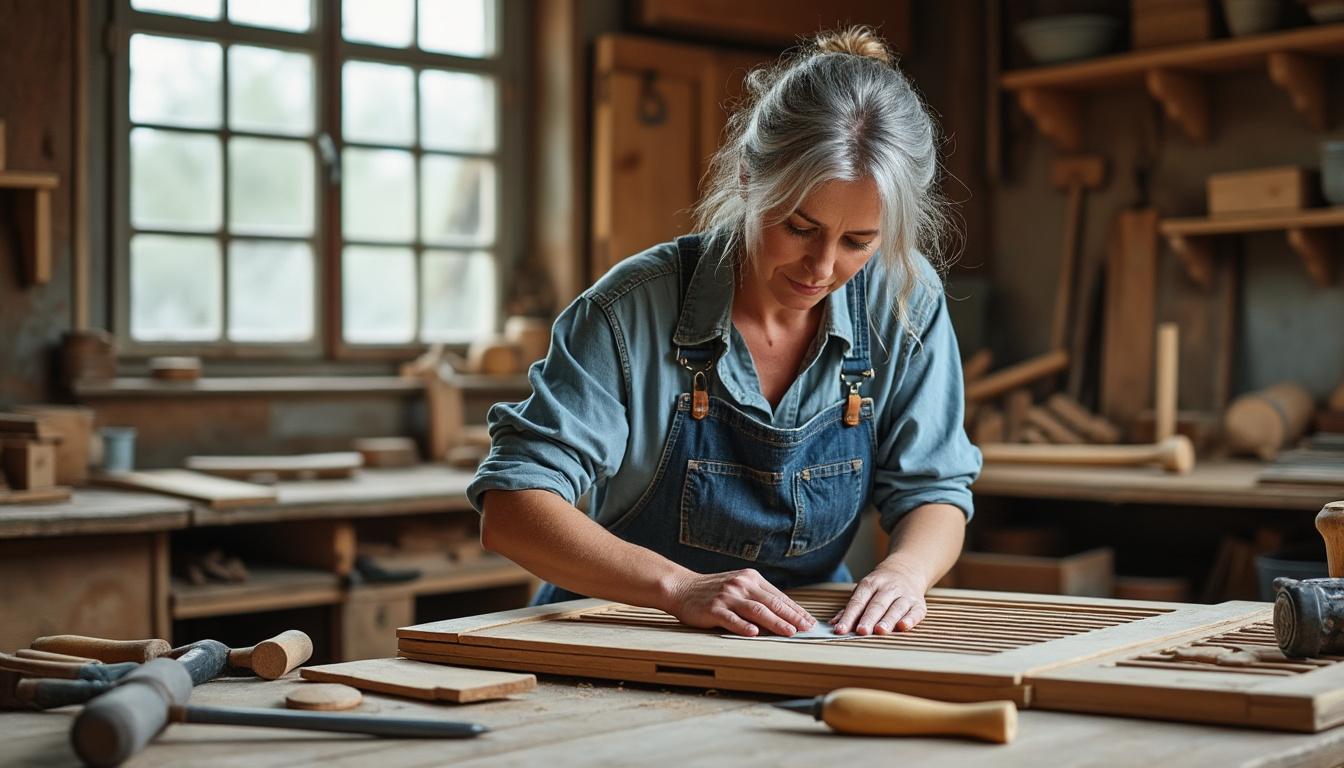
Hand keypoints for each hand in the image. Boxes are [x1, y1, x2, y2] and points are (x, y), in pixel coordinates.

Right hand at [665, 569, 815, 637]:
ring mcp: (727, 596)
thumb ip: (758, 598)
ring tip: (789, 632)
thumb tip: (784, 616)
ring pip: (756, 610)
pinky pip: (731, 618)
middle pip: (772, 602)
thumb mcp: (738, 587)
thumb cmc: (712, 591)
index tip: (810, 622)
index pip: (779, 596)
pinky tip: (754, 633)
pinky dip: (743, 626)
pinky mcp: (713, 608)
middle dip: (792, 617)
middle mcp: (741, 584)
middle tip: (807, 628)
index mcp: (751, 578)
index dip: (796, 610)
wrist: (681, 588)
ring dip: (775, 622)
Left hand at [831, 559, 928, 635]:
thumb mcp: (864, 591)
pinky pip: (915, 612)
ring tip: (880, 631)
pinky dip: (910, 619)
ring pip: (896, 608)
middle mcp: (888, 588)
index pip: (858, 601)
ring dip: (888, 620)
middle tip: (861, 631)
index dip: (849, 616)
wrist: (907, 570)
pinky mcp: (919, 604)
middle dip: (869, 618)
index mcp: (870, 584)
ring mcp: (904, 595)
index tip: (841, 629)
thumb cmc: (879, 587)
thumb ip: (850, 609)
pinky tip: (903, 627)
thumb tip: (834, 624)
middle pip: (877, 605)